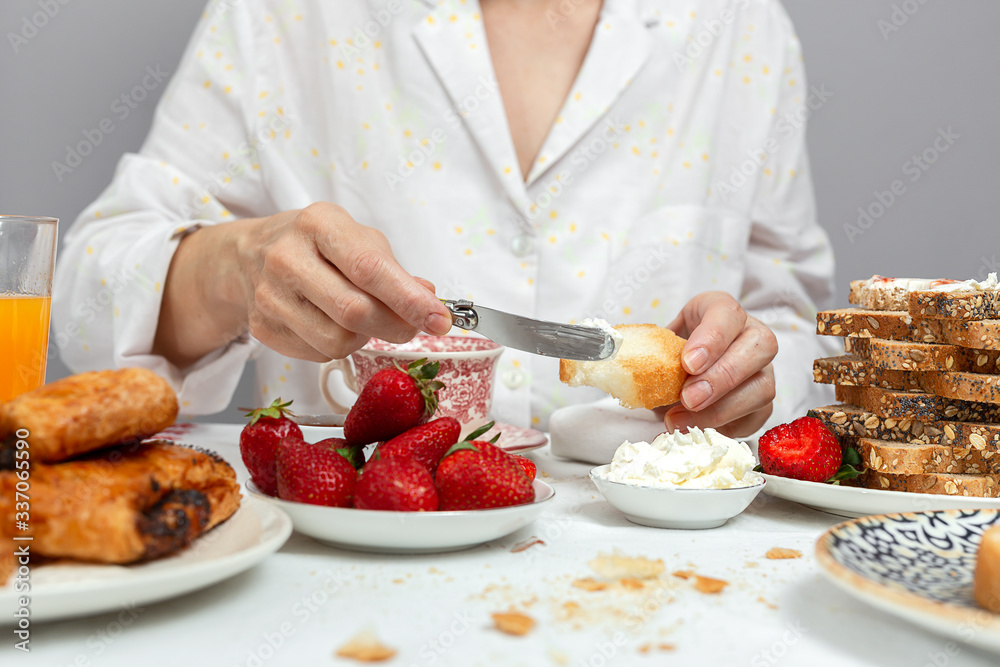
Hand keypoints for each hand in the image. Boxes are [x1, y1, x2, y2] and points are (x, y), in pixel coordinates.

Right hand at [155, 202, 451, 365]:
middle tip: (413, 326)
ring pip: (338, 341)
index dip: (409, 300)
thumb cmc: (314, 245)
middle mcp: (287, 257)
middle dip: (396, 326)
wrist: (247, 256)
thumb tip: (428, 299)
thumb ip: (394, 269)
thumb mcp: (356, 239)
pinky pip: (318, 354)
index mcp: (318, 224)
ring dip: (364, 337)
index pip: (370, 268)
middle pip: (355, 312)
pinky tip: (331, 323)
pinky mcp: (262, 329)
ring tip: (362, 318)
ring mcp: (270, 296)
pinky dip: (337, 346)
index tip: (440, 320)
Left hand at [663, 291, 777, 437]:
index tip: (688, 363)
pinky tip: (697, 428)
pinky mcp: (763, 402)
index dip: (711, 339)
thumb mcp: (661, 341)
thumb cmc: (674, 350)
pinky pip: (757, 417)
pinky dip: (725, 426)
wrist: (682, 369)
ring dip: (720, 410)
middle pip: (759, 349)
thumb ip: (656, 352)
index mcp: (724, 311)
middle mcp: (752, 335)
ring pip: (762, 388)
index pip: (728, 313)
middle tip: (688, 398)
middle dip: (721, 377)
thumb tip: (639, 374)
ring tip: (681, 419)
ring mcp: (764, 369)